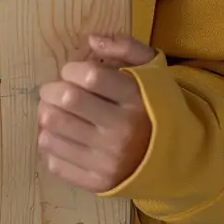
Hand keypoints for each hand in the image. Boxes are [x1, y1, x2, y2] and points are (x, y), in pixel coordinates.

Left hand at [37, 33, 156, 192]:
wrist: (176, 158)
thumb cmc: (156, 108)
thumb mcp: (153, 72)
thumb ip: (126, 48)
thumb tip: (91, 40)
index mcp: (136, 100)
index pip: (89, 76)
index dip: (71, 70)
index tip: (72, 73)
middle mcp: (122, 131)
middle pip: (66, 102)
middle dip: (50, 91)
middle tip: (53, 92)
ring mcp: (108, 160)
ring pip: (52, 132)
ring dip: (46, 118)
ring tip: (56, 114)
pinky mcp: (98, 182)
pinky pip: (54, 162)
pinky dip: (52, 146)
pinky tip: (63, 138)